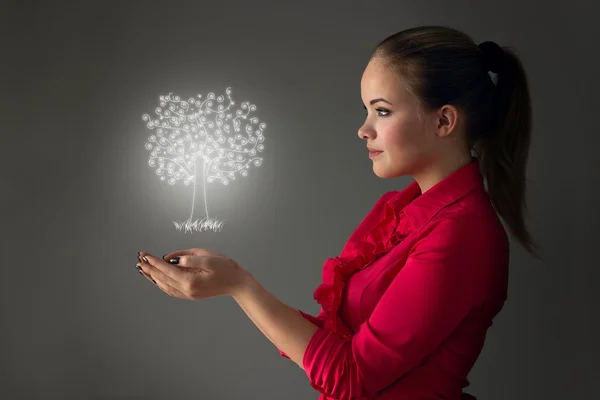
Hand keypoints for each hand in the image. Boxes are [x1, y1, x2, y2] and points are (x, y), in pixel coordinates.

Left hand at [136, 248, 252, 299]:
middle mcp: (187, 290)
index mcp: (190, 280)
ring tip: (143, 270)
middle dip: (150, 269)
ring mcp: (188, 294)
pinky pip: (171, 290)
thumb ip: (186, 257)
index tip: (144, 255)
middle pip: (163, 278)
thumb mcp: (206, 256)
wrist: (237, 283)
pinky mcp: (191, 294)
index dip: (154, 261)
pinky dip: (162, 284)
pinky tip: (157, 279)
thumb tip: (169, 258)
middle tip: (138, 260)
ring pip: (165, 286)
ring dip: (153, 277)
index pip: (166, 269)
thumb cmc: (225, 267)